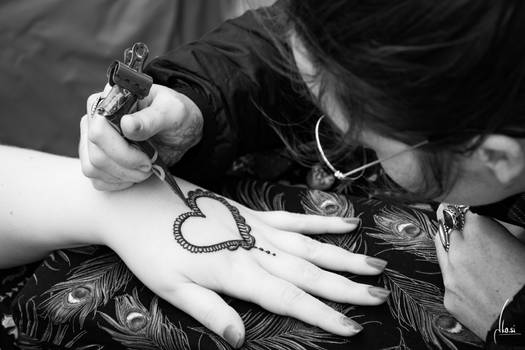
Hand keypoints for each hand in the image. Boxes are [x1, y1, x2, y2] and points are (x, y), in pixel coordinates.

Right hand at [79, 84, 202, 190]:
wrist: (180, 131)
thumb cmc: (175, 114)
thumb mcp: (172, 112)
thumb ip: (151, 118)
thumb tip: (127, 124)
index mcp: (109, 100)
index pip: (98, 131)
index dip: (121, 151)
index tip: (146, 158)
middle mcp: (95, 120)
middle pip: (96, 154)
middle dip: (127, 166)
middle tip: (149, 165)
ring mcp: (93, 141)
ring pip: (93, 169)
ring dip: (124, 175)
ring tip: (145, 168)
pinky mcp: (97, 159)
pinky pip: (98, 180)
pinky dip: (119, 182)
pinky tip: (135, 174)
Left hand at [101, 177, 389, 347]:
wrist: (137, 202)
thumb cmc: (150, 249)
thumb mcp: (171, 288)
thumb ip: (209, 311)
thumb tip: (241, 340)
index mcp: (237, 272)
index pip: (289, 298)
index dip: (323, 314)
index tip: (353, 326)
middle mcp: (254, 248)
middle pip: (309, 272)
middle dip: (347, 286)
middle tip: (381, 295)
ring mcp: (255, 227)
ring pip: (310, 245)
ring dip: (344, 256)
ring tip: (374, 264)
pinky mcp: (251, 213)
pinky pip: (293, 219)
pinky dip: (319, 223)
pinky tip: (343, 224)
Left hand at [435, 204, 524, 338]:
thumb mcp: (519, 244)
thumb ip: (498, 229)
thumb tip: (488, 222)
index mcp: (478, 231)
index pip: (461, 209)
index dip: (466, 212)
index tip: (466, 212)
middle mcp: (458, 250)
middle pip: (448, 229)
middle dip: (458, 231)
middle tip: (473, 237)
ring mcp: (450, 276)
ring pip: (443, 253)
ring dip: (453, 251)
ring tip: (473, 259)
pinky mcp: (448, 298)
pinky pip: (449, 281)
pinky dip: (458, 279)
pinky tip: (475, 285)